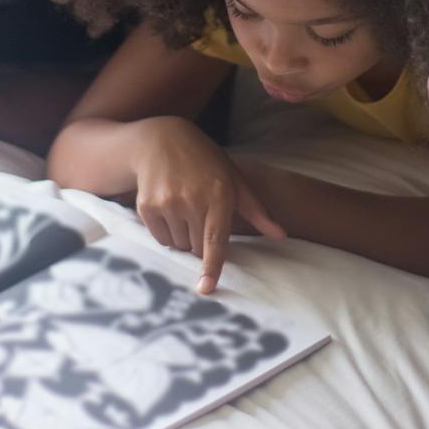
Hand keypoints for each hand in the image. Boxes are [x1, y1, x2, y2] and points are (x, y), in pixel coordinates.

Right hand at [130, 118, 286, 293]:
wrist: (162, 140)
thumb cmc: (206, 163)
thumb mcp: (235, 181)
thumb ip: (258, 212)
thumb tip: (282, 236)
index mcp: (219, 195)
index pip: (215, 239)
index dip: (211, 266)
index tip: (205, 288)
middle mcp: (191, 200)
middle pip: (197, 248)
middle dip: (200, 241)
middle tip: (200, 215)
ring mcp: (167, 203)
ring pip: (178, 245)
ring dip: (183, 237)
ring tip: (184, 207)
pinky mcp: (146, 207)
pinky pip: (160, 238)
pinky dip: (166, 231)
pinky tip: (169, 207)